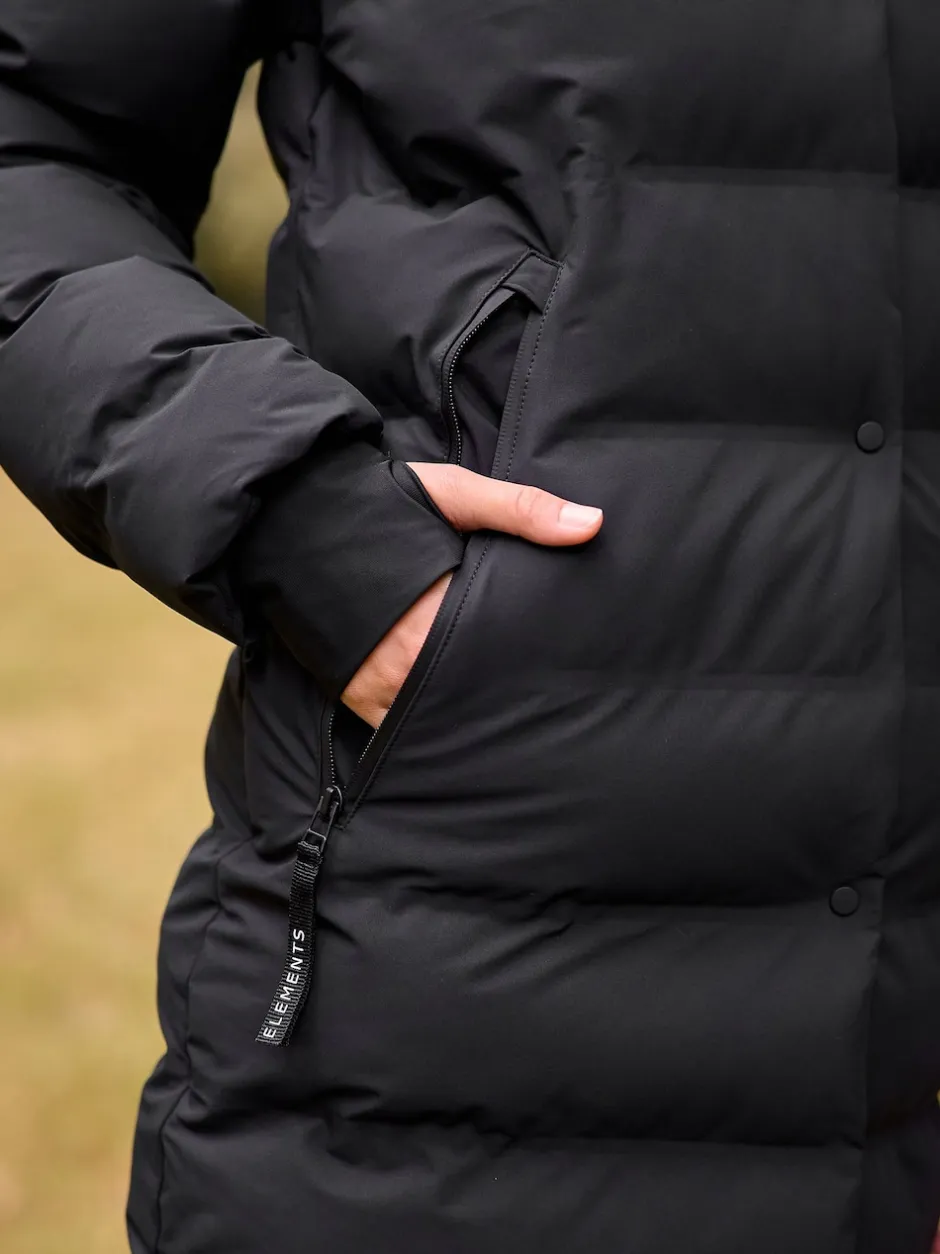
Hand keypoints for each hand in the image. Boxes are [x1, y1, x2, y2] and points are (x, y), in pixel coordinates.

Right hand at [341, 462, 602, 726]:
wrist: (293, 515)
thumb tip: (591, 525)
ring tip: (509, 715)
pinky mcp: (358, 697)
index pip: (506, 646)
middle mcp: (413, 655)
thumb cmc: (380, 500)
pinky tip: (459, 725)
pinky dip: (429, 727)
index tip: (562, 663)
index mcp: (444, 606)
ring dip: (470, 712)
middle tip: (550, 697)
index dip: (536, 657)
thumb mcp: (453, 492)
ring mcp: (383, 683)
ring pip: (443, 715)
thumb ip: (521, 510)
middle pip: (479, 688)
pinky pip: (402, 729)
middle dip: (508, 690)